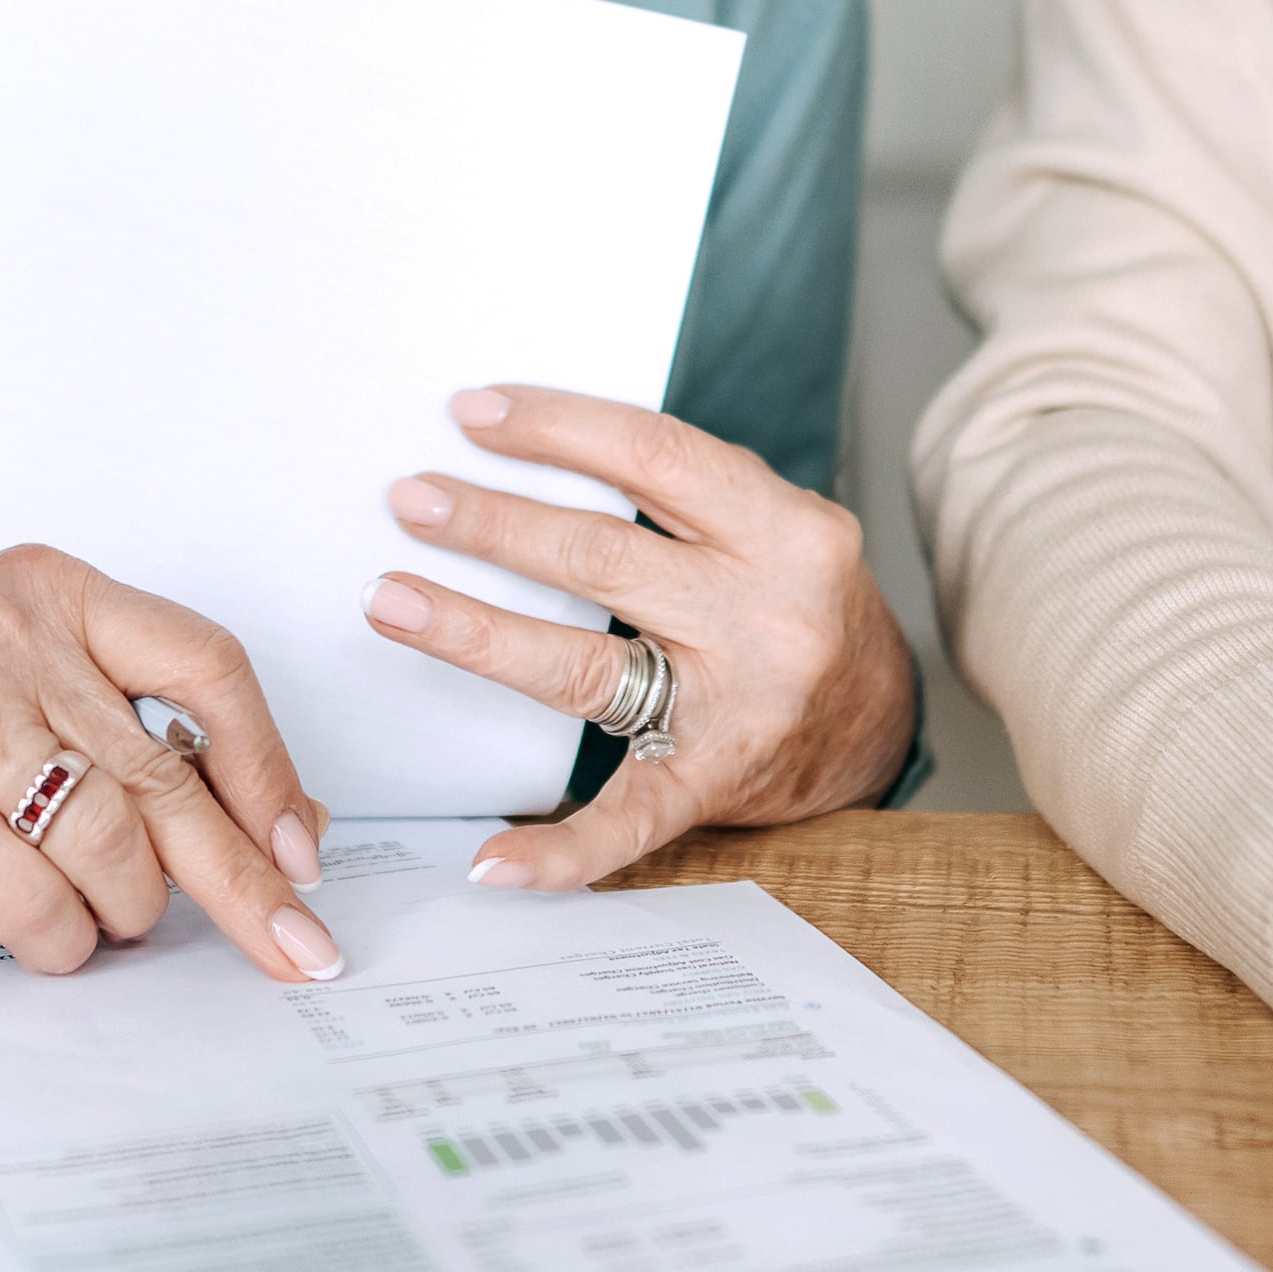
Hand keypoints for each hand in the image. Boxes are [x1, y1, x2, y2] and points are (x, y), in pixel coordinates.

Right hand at [0, 546, 345, 978]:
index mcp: (46, 593)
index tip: (303, 851)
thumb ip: (144, 758)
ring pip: (108, 845)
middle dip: (242, 881)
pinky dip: (51, 941)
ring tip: (81, 917)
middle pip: (167, 774)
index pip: (205, 664)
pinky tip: (30, 935)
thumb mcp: (28, 729)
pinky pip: (35, 899)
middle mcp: (0, 630)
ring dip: (115, 913)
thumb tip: (297, 828)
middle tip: (297, 950)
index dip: (268, 766)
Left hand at [358, 385, 918, 888]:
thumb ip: (683, 491)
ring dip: (476, 631)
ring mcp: (742, 708)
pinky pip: (630, 821)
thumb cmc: (801, 604)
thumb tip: (530, 442)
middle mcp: (769, 614)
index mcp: (786, 528)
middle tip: (409, 500)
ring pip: (586, 667)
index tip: (470, 413)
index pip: (654, 455)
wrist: (879, 721)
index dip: (555, 428)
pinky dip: (559, 850)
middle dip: (493, 523)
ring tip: (392, 600)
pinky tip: (491, 858)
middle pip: (603, 556)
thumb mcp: (773, 524)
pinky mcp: (715, 785)